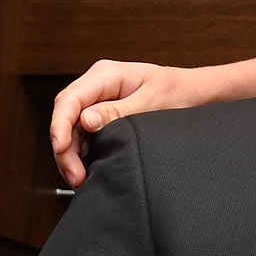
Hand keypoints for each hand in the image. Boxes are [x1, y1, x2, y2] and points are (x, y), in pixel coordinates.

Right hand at [51, 56, 255, 186]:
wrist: (195, 94)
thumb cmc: (178, 94)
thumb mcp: (152, 103)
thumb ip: (119, 111)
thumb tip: (85, 121)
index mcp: (105, 75)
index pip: (70, 99)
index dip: (59, 125)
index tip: (61, 148)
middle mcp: (96, 86)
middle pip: (66, 117)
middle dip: (65, 148)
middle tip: (76, 176)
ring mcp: (97, 101)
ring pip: (72, 129)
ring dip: (72, 155)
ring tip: (81, 180)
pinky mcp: (102, 115)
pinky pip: (84, 135)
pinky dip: (83, 153)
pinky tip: (89, 171)